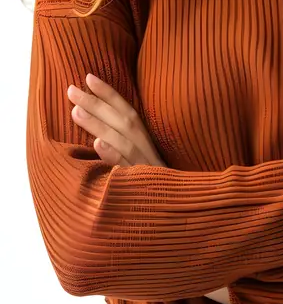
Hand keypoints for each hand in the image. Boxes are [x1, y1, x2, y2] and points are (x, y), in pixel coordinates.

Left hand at [67, 72, 233, 303]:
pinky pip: (129, 173)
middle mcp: (151, 155)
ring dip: (98, 125)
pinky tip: (97, 146)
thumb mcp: (150, 171)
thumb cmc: (167, 197)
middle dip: (96, 103)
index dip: (110, 94)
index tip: (89, 76)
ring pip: (122, 143)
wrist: (191, 227)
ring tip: (75, 110)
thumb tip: (101, 136)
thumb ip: (131, 152)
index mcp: (151, 147)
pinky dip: (114, 158)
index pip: (130, 113)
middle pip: (123, 123)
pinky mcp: (148, 192)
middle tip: (70, 87)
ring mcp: (149, 173)